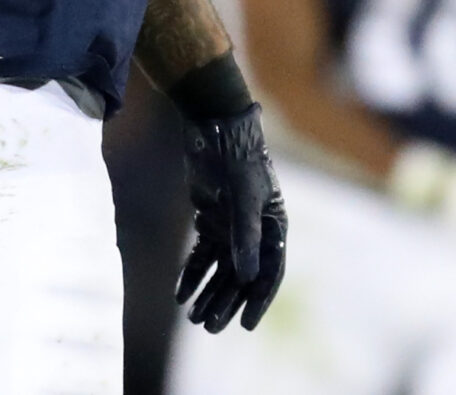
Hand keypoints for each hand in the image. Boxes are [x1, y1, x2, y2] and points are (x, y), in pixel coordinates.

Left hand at [176, 103, 289, 331]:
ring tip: (193, 317)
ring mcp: (232, 227)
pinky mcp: (210, 221)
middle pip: (242, 276)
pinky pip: (202, 256)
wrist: (214, 129)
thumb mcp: (243, 197)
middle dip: (226, 302)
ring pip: (221, 270)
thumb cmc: (237, 160)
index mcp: (274, 227)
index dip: (258, 300)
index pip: (269, 272)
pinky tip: (181, 294)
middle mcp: (255, 232)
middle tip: (209, 326)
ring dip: (208, 293)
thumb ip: (244, 236)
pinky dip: (193, 274)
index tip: (245, 325)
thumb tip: (245, 277)